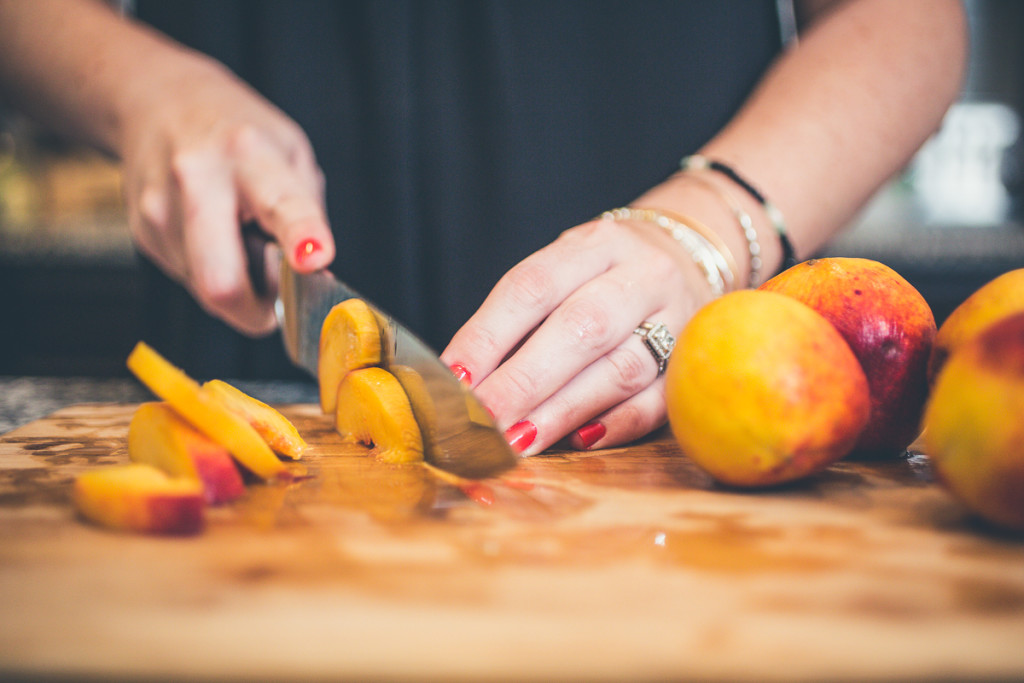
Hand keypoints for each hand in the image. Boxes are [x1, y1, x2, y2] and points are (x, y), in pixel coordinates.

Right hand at [119, 57, 334, 334]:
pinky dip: (213, 272)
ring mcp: (160, 208)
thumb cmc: (240, 135)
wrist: (159, 101)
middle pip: (221, 281)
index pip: (279, 205)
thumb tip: (312, 278)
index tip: (314, 258)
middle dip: (256, 311)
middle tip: (277, 299)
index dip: (300, 237)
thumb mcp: (292, 155)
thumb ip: (308, 215)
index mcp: (248, 153)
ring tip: (242, 241)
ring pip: (206, 289)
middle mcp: (197, 178)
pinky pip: (189, 280)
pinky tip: (216, 236)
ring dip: (236, 286)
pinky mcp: (142, 232)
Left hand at [440, 215, 715, 454]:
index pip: (533, 286)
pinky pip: (659, 400)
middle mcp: (642, 275)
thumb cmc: (608, 274)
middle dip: (524, 380)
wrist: (694, 256)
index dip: (488, 334)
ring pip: (620, 367)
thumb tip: (464, 380)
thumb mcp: (567, 268)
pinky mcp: (695, 362)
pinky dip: (618, 422)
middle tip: (483, 420)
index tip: (454, 378)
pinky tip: (581, 440)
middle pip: (581, 327)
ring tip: (519, 440)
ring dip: (563, 410)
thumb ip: (521, 317)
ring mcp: (678, 318)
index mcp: (596, 244)